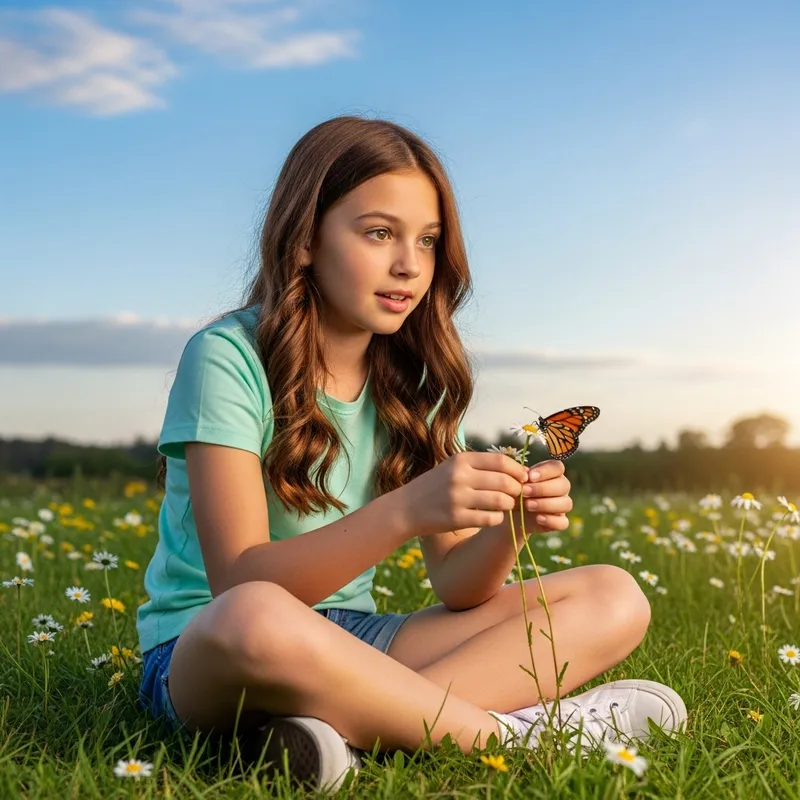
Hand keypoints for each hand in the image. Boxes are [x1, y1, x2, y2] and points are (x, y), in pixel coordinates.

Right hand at [401, 451, 527, 536]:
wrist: (406, 508)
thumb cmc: (435, 487)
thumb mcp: (452, 467)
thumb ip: (480, 465)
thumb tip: (516, 468)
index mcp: (460, 460)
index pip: (501, 461)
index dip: (517, 470)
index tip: (522, 478)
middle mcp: (459, 476)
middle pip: (504, 481)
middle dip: (517, 489)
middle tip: (517, 495)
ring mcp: (457, 498)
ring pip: (501, 501)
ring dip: (509, 505)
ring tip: (505, 506)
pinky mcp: (456, 518)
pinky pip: (491, 519)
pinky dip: (497, 519)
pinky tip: (492, 517)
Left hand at [519, 459, 572, 532]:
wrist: (510, 514)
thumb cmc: (514, 492)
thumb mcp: (515, 482)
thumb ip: (522, 476)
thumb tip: (526, 473)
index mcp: (552, 474)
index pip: (558, 467)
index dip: (546, 471)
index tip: (530, 477)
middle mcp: (560, 488)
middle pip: (564, 485)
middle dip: (543, 489)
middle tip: (524, 492)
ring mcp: (562, 506)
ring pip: (566, 503)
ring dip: (546, 504)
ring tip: (528, 505)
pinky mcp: (559, 522)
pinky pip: (563, 522)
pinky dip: (551, 520)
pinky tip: (537, 518)